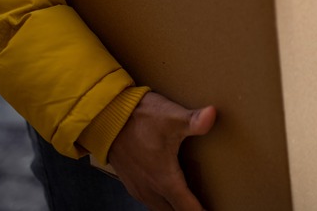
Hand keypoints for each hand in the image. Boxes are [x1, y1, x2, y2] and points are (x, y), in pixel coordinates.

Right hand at [107, 92, 216, 209]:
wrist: (104, 117)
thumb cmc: (139, 119)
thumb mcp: (171, 117)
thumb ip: (194, 120)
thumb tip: (212, 114)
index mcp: (164, 180)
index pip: (188, 208)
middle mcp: (150, 189)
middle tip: (203, 207)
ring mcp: (138, 187)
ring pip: (161, 208)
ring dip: (174, 208)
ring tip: (187, 203)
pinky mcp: (130, 181)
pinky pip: (150, 201)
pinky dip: (162, 202)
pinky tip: (167, 193)